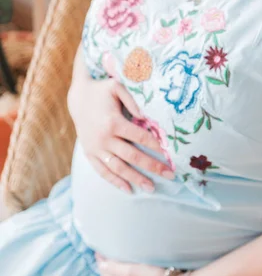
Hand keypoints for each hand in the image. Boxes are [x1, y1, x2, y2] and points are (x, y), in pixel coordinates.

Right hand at [67, 67, 174, 192]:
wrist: (77, 98)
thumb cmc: (101, 90)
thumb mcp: (117, 87)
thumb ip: (132, 100)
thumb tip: (146, 117)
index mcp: (113, 122)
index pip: (140, 137)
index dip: (155, 146)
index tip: (169, 154)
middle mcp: (104, 138)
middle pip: (132, 156)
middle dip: (152, 166)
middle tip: (170, 175)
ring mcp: (96, 148)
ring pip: (118, 168)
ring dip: (136, 179)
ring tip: (151, 188)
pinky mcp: (89, 153)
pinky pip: (103, 171)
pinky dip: (115, 182)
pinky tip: (129, 189)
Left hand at [95, 254, 185, 275]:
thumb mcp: (131, 272)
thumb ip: (115, 269)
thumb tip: (99, 265)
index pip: (104, 271)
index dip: (100, 259)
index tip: (97, 246)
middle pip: (110, 274)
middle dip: (105, 262)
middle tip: (103, 247)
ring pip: (119, 275)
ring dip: (114, 264)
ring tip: (114, 252)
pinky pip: (128, 275)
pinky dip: (123, 267)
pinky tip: (129, 261)